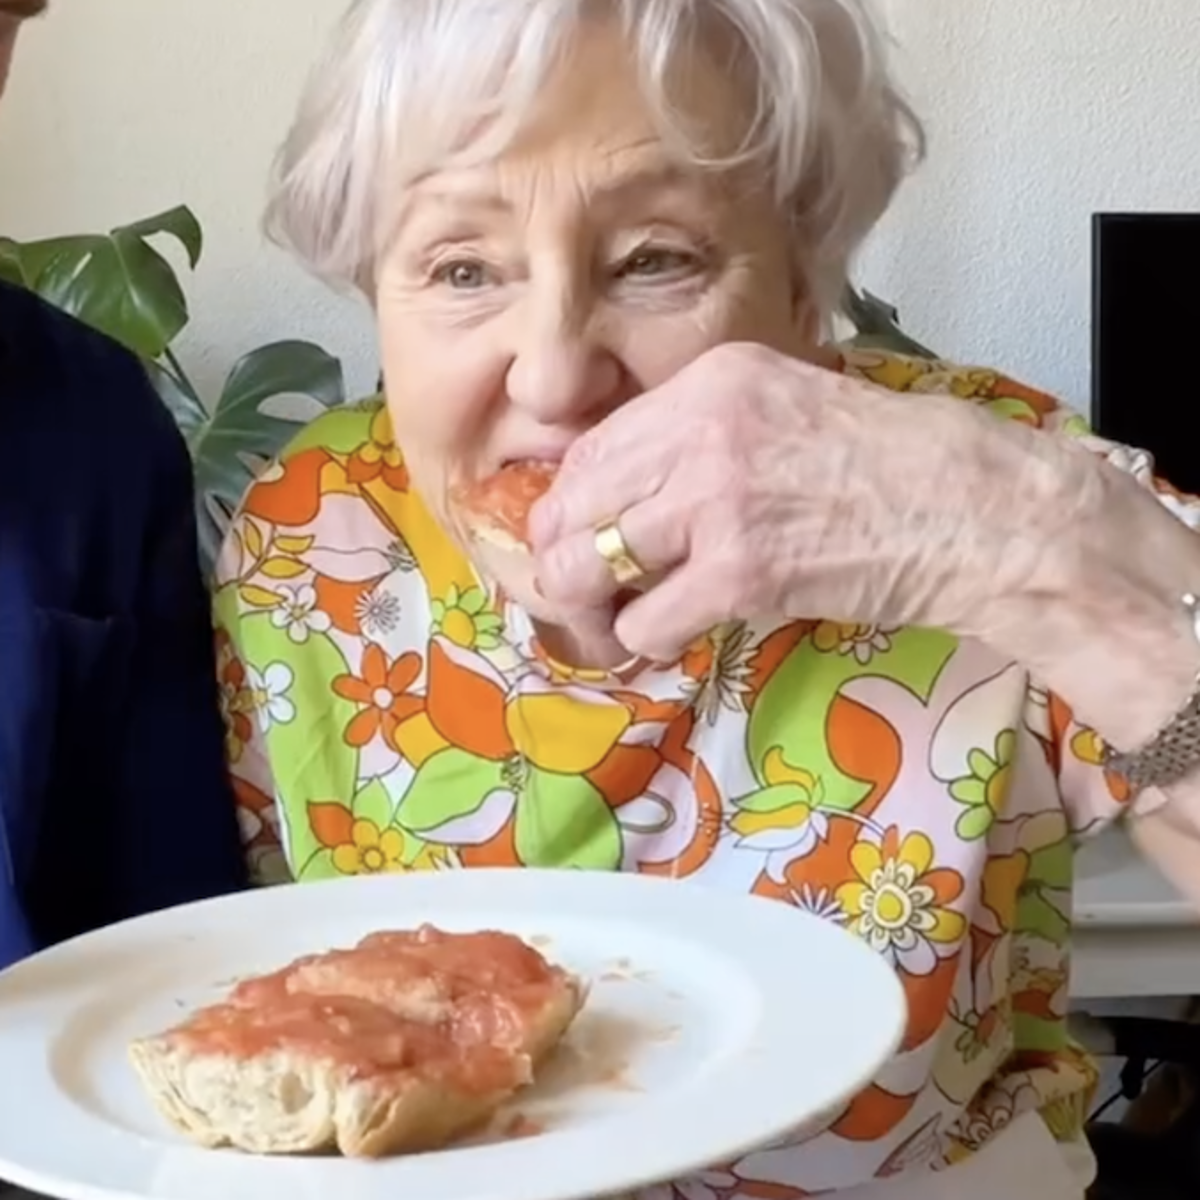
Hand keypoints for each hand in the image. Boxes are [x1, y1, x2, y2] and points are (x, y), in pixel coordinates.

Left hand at [528, 342, 1078, 661]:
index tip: (578, 540)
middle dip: (563, 563)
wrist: (972, 509)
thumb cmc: (890, 465)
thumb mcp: (785, 408)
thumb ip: (702, 435)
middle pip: (570, 507)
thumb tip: (626, 491)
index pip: (588, 450)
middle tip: (586, 596)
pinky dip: (648, 640)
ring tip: (619, 624)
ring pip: (587, 567)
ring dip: (593, 610)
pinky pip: (644, 620)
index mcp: (709, 381)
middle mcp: (698, 429)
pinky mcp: (740, 571)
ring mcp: (715, 499)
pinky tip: (677, 636)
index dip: (569, 508)